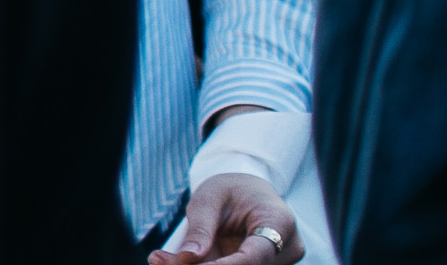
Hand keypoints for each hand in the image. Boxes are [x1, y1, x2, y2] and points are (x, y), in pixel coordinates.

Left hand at [153, 172, 301, 264]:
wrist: (248, 192)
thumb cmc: (231, 189)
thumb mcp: (209, 197)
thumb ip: (200, 228)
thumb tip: (187, 258)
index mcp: (280, 222)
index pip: (254, 257)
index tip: (186, 264)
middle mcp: (286, 249)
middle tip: (159, 259)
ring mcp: (278, 262)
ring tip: (161, 258)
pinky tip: (173, 261)